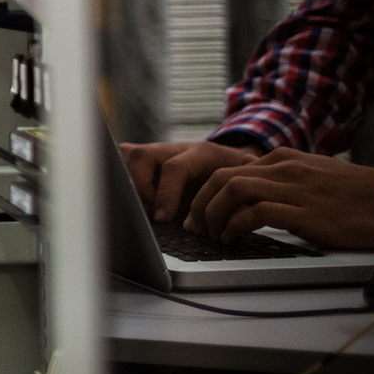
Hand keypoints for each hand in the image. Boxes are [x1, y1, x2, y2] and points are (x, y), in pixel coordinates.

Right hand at [120, 140, 255, 222]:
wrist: (241, 164)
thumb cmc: (245, 179)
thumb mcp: (249, 187)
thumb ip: (236, 202)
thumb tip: (210, 225)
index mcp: (203, 153)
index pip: (174, 167)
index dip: (165, 194)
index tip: (163, 219)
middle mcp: (177, 149)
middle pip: (142, 156)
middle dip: (139, 188)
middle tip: (150, 214)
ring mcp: (161, 152)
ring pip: (129, 156)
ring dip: (129, 184)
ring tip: (142, 210)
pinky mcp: (151, 160)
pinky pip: (127, 161)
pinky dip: (124, 178)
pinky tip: (133, 200)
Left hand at [185, 147, 373, 249]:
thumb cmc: (357, 197)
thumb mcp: (313, 178)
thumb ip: (282, 182)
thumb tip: (251, 202)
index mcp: (284, 159)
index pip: (228, 169)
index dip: (204, 193)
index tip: (196, 213)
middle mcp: (285, 169)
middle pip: (221, 178)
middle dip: (199, 204)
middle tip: (194, 227)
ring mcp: (295, 189)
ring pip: (232, 191)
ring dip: (213, 215)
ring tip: (211, 236)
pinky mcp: (306, 212)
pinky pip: (256, 213)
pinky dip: (235, 226)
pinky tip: (233, 239)